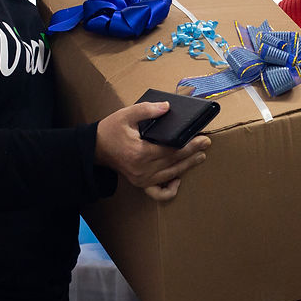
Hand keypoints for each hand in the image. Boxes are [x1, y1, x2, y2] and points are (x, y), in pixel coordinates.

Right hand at [95, 101, 210, 200]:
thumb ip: (147, 110)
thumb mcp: (126, 115)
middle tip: (206, 144)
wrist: (95, 148)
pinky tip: (178, 179)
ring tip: (200, 156)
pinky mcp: (140, 184)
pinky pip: (158, 193)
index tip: (202, 138)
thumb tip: (167, 107)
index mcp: (140, 153)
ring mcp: (142, 179)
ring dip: (187, 166)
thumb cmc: (111, 130)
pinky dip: (170, 189)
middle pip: (174, 163)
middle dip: (193, 153)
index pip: (171, 150)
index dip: (189, 145)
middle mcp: (142, 170)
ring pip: (171, 175)